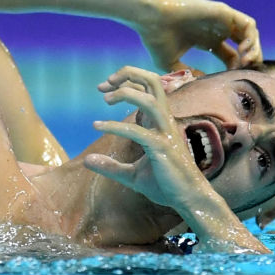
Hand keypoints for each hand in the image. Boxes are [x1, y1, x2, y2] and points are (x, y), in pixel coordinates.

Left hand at [83, 66, 207, 209]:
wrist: (188, 200)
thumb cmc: (165, 185)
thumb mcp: (131, 175)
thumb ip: (111, 166)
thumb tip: (87, 160)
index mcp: (159, 122)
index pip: (147, 88)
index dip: (125, 81)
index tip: (102, 89)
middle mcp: (164, 122)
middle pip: (153, 82)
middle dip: (129, 74)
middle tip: (104, 85)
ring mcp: (165, 133)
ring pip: (150, 99)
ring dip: (126, 93)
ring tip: (105, 98)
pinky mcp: (162, 148)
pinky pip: (138, 132)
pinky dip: (116, 126)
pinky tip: (98, 126)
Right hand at [133, 0, 261, 71]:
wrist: (150, 18)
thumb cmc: (156, 38)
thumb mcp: (171, 63)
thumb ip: (187, 74)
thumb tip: (202, 83)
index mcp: (206, 40)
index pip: (231, 56)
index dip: (236, 69)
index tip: (231, 79)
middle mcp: (216, 29)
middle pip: (244, 46)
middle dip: (250, 61)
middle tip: (245, 72)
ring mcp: (221, 20)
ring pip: (249, 35)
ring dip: (253, 50)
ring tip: (246, 62)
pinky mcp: (224, 12)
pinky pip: (248, 25)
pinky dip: (251, 38)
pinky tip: (243, 52)